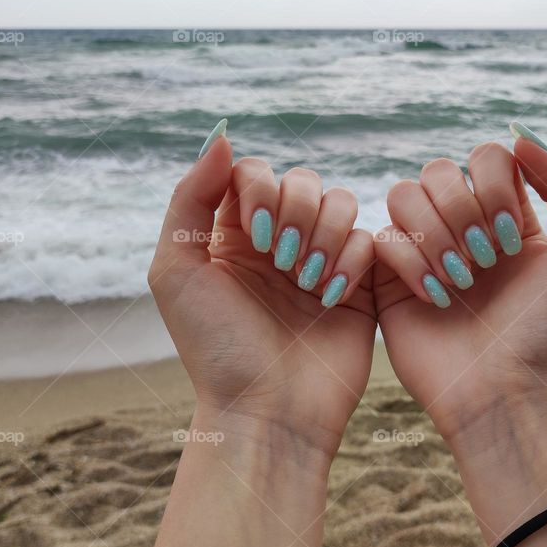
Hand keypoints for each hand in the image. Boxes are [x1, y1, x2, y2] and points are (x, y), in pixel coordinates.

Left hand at [149, 133, 376, 459]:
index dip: (261, 189)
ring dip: (325, 235)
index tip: (256, 235)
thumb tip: (221, 135)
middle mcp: (276, 242)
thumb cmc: (216, 348)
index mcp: (230, 235)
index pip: (253, 172)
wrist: (269, 411)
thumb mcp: (177, 272)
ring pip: (341, 202)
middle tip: (283, 263)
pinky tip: (333, 297)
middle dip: (296, 214)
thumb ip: (190, 198)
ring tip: (308, 282)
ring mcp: (319, 262)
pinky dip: (352, 262)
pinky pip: (369, 240)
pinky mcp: (357, 284)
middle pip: (302, 181)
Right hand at [374, 132, 546, 446]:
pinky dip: (410, 263)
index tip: (511, 236)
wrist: (508, 393)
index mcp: (509, 215)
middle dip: (462, 212)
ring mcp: (425, 251)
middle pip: (439, 169)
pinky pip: (380, 238)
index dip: (493, 183)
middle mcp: (464, 227)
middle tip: (486, 263)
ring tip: (460, 282)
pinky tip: (437, 299)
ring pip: (403, 193)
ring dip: (435, 234)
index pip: (487, 156)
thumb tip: (519, 137)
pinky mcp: (391, 280)